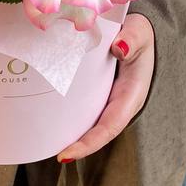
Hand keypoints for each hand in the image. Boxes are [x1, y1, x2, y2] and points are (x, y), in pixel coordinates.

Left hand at [54, 13, 154, 161]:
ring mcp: (107, 100)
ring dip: (70, 135)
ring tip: (46, 143)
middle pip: (97, 132)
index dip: (90, 142)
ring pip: (88, 123)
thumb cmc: (139, 34)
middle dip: (78, 146)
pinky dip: (68, 116)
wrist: (136, 30)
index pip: (110, 126)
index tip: (67, 154)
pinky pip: (82, 108)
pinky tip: (48, 118)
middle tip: (55, 154)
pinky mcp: (96, 92)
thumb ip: (133, 39)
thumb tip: (119, 48)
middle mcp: (118, 104)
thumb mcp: (139, 32)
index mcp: (131, 95)